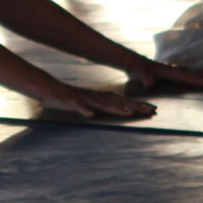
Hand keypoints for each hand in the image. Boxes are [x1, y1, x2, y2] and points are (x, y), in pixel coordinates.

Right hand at [34, 78, 158, 119]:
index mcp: (101, 97)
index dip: (138, 105)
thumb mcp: (90, 102)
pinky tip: (90, 114)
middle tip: (151, 111)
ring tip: (128, 113)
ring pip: (102, 104)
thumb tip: (120, 108)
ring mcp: (84, 99)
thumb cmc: (70, 97)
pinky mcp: (70, 101)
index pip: (123, 101)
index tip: (153, 109)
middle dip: (135, 106)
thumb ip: (104, 105)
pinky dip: (84, 109)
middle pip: (118, 102)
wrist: (49, 88)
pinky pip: (78, 106)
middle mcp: (96, 97)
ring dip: (115, 108)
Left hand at [127, 57, 202, 90]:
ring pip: (202, 73)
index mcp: (172, 72)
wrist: (133, 61)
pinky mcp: (178, 74)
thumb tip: (152, 82)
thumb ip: (144, 76)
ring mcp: (179, 71)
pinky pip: (197, 75)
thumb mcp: (138, 72)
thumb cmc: (135, 68)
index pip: (192, 77)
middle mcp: (178, 70)